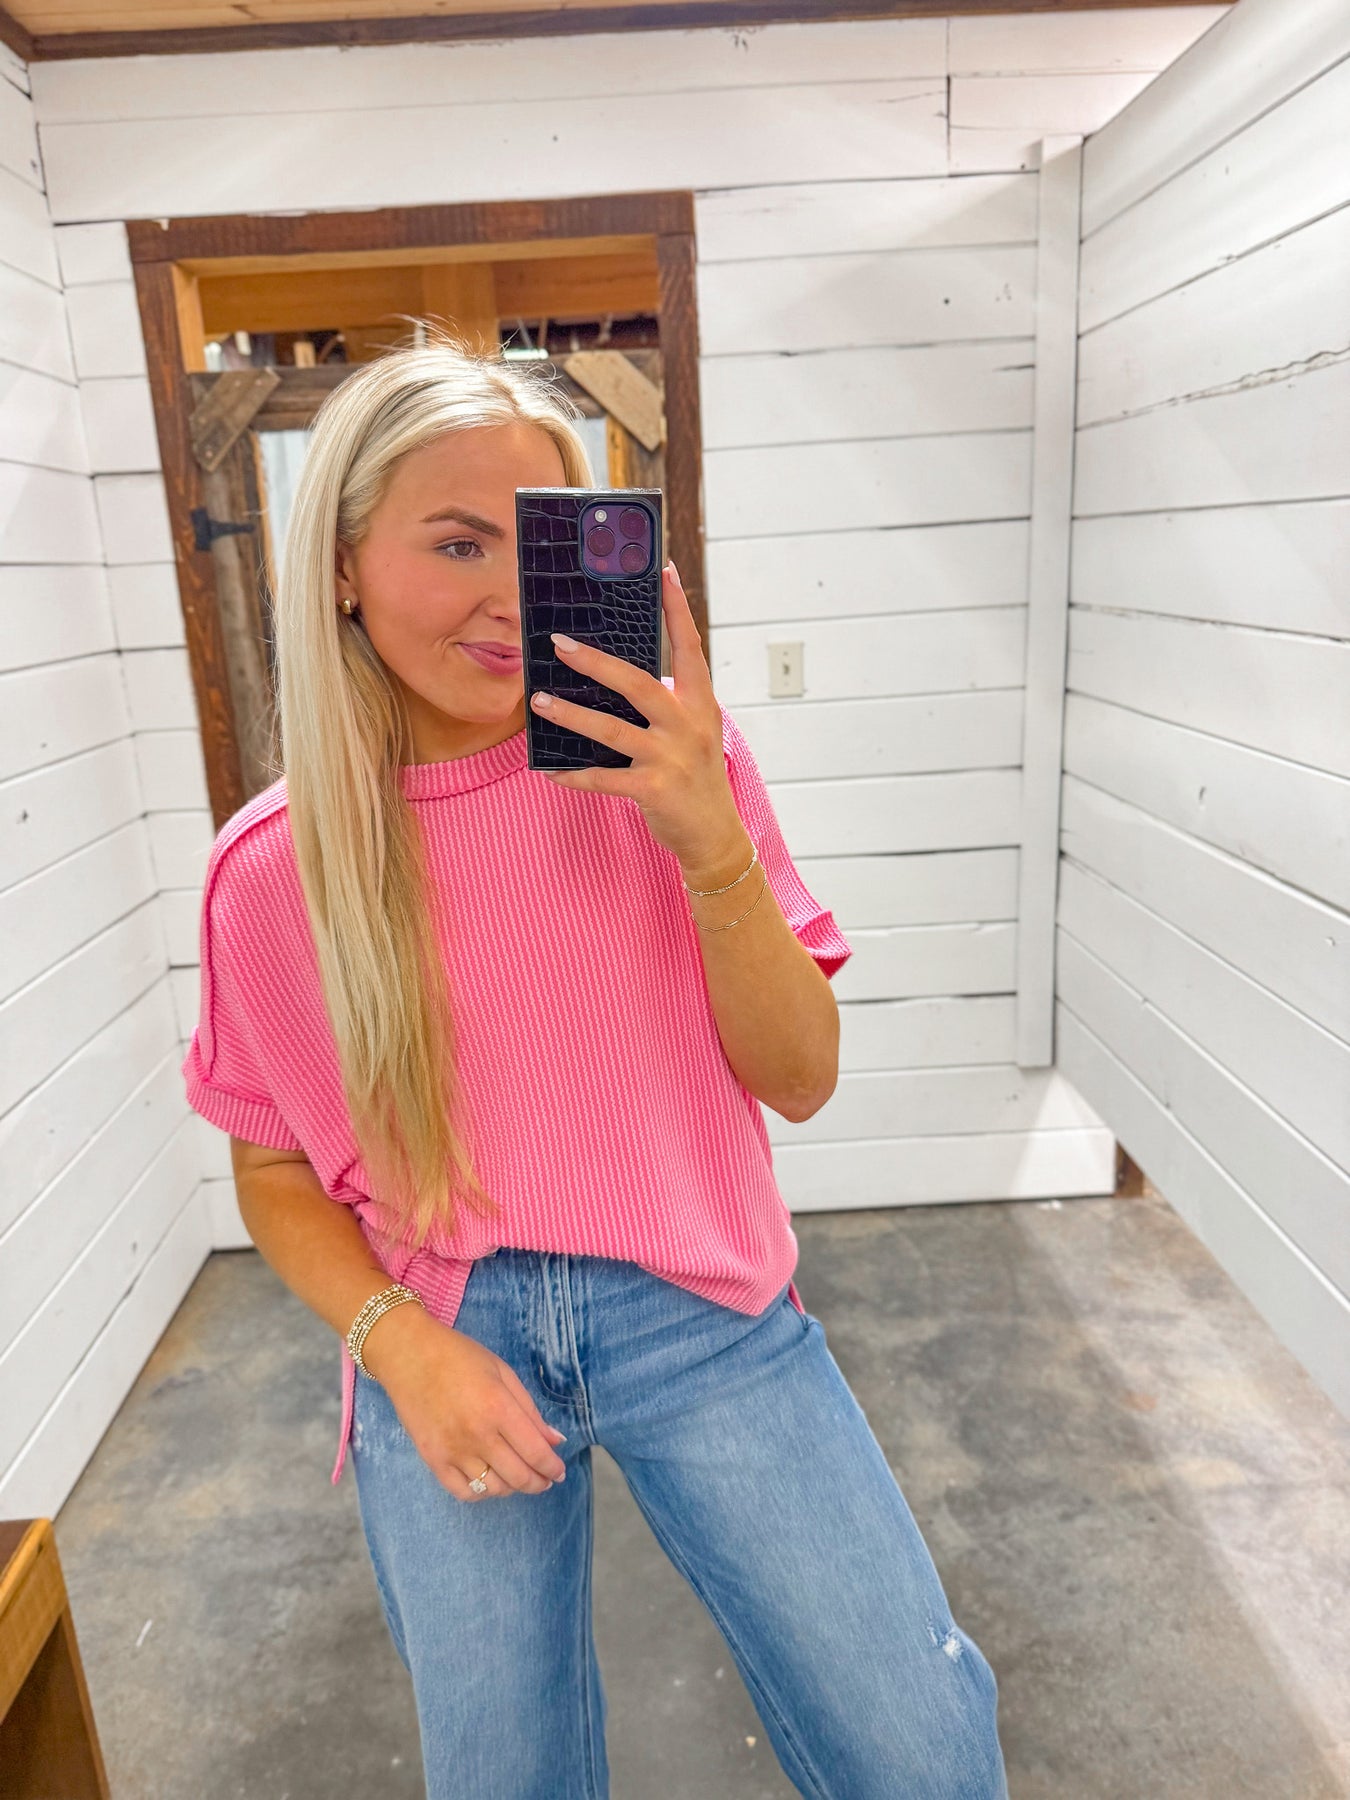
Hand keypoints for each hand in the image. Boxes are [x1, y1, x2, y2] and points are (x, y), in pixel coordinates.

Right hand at [364, 1304, 567, 1501]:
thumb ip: (530, 1411)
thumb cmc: (460, 1356)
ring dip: (512, 1488)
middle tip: (545, 1480)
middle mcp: (477, 1435)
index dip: (552, 1468)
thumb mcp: (503, 1373)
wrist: (409, 1355)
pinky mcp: (432, 1459)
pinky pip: (463, 1492)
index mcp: (498, 1408)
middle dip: (538, 1483)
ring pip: (493, 1489)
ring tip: (517, 1476)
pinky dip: (481, 1493)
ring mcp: (453, 1450)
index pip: (536, 1453)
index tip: (559, 1472)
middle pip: (518, 1477)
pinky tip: (489, 1481)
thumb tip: (555, 1441)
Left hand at [531, 561, 747, 873]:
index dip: (676, 608)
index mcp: (700, 703)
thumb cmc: (695, 775)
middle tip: (558, 643)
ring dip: (570, 714)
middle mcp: (688, 725)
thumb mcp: (693, 731)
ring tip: (539, 701)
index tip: (662, 570)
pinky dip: (573, 774)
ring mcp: (671, 758)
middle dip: (595, 662)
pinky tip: (550, 770)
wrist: (714, 835)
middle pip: (638, 683)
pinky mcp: (654, 790)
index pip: (689, 646)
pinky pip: (603, 778)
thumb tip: (613, 673)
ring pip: (612, 729)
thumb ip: (666, 702)